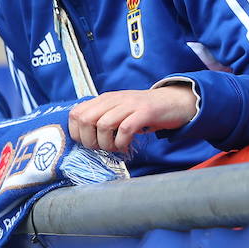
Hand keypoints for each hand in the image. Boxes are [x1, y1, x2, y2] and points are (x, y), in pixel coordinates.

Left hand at [67, 86, 198, 153]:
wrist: (173, 102)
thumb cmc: (143, 112)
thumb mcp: (118, 111)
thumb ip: (101, 119)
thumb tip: (83, 138)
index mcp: (104, 99)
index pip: (75, 113)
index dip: (76, 133)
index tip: (87, 143)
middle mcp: (113, 99)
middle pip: (85, 119)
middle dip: (89, 140)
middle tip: (101, 148)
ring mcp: (129, 104)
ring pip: (102, 125)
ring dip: (106, 144)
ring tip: (115, 148)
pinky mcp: (144, 112)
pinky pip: (125, 129)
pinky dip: (122, 142)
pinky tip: (126, 146)